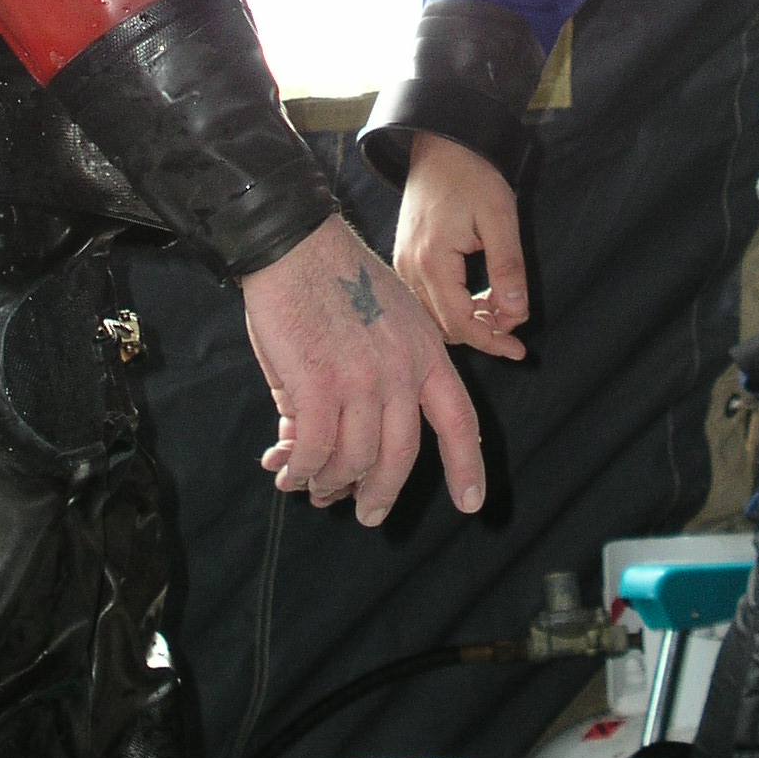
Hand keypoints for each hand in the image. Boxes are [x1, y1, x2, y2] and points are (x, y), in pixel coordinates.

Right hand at [240, 213, 484, 526]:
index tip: (472, 504)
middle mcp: (402, 370)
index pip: (458, 419)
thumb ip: (375, 382)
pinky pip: (314, 451)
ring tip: (314, 489)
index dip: (467, 465)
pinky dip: (300, 469)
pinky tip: (286, 472)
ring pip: (354, 459)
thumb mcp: (384, 320)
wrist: (295, 243)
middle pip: (401, 456)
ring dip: (331, 482)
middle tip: (367, 514)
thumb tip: (344, 441)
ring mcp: (362, 380)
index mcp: (426, 350)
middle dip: (381, 493)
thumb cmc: (335, 278)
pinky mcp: (319, 386)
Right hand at [393, 131, 529, 360]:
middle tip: (514, 328)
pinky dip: (453, 308)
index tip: (519, 350)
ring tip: (499, 311)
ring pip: (434, 316)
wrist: (442, 144)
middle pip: (444, 325)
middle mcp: (409, 268)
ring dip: (467, 322)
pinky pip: (427, 299)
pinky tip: (477, 299)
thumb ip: (508, 268)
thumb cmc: (471, 174)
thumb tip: (517, 314)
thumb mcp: (500, 218)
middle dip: (482, 333)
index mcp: (431, 261)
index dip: (491, 340)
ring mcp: (403, 264)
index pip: (460, 323)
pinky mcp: (405, 258)